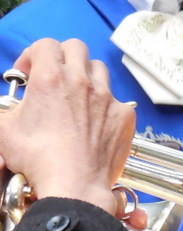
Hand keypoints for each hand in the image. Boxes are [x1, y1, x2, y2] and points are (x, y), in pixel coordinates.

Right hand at [0, 38, 136, 216]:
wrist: (74, 185)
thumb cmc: (38, 159)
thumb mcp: (5, 131)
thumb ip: (5, 111)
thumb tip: (8, 108)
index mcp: (51, 78)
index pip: (44, 45)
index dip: (32, 55)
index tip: (27, 73)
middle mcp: (81, 81)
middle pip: (75, 47)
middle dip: (61, 56)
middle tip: (52, 75)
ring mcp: (106, 96)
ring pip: (98, 69)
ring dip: (85, 75)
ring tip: (75, 95)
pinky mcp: (123, 114)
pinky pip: (116, 99)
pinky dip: (104, 105)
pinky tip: (94, 121)